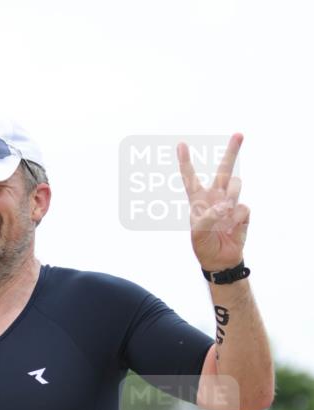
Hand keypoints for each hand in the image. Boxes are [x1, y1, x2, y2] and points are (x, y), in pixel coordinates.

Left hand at [177, 133, 249, 271]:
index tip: (181, 145)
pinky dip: (236, 218)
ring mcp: (230, 203)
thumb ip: (208, 216)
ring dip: (231, 197)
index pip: (190, 178)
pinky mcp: (242, 212)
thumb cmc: (203, 245)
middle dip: (233, 151)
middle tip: (239, 134)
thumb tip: (226, 205)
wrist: (220, 260)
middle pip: (225, 169)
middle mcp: (215, 196)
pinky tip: (232, 227)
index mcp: (198, 199)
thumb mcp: (198, 233)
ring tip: (224, 215)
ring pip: (236, 185)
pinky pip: (242, 207)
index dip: (185, 162)